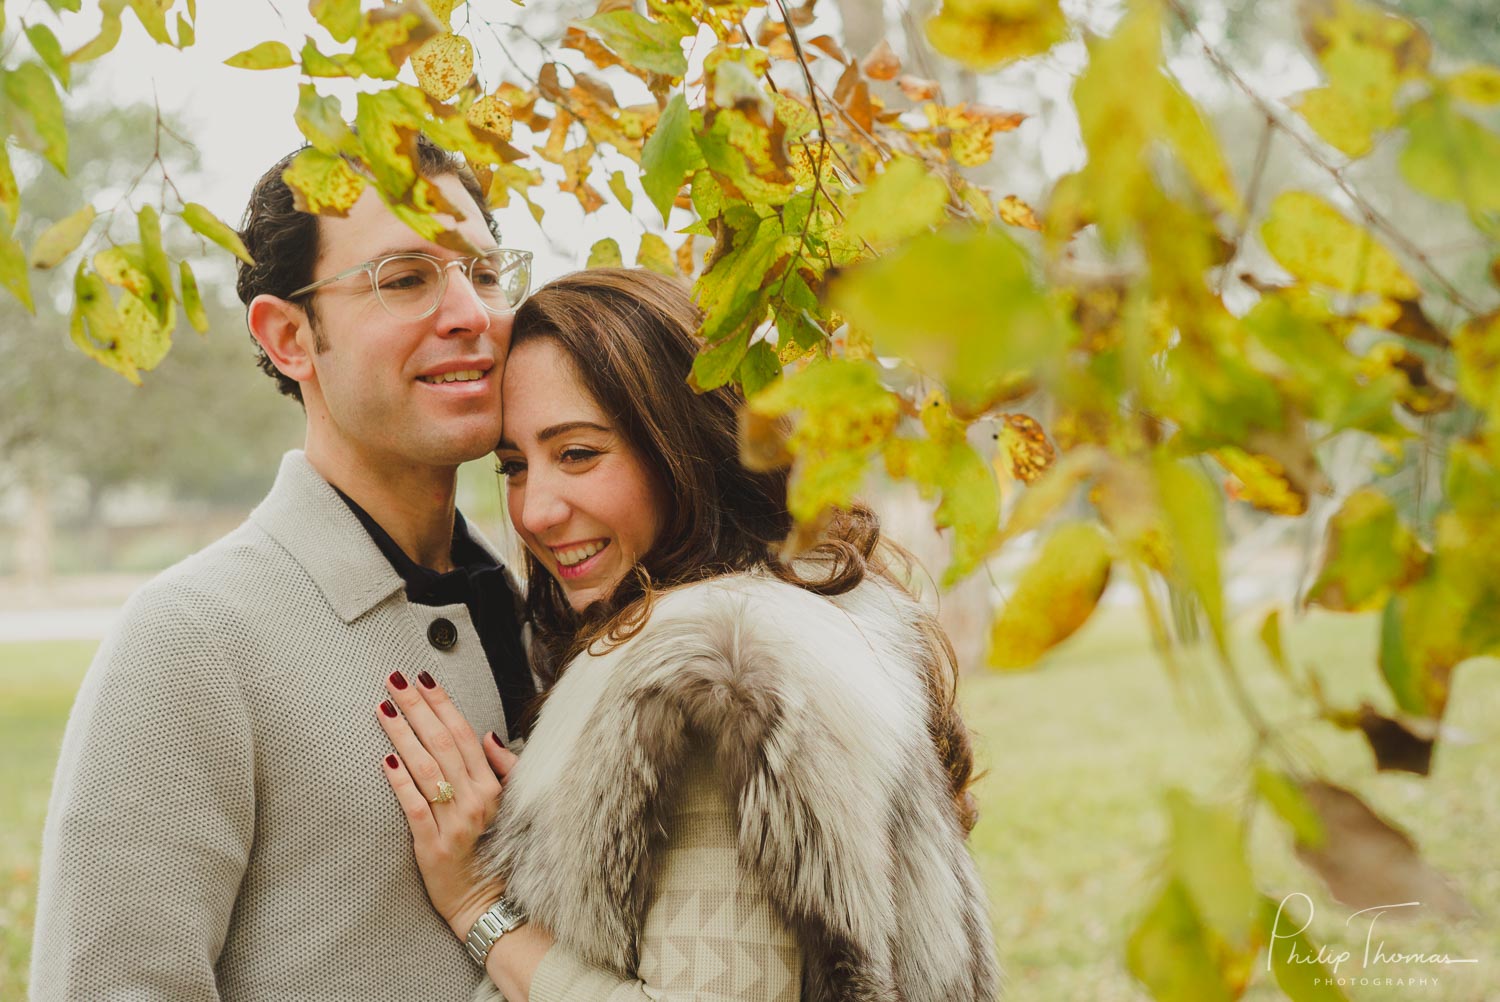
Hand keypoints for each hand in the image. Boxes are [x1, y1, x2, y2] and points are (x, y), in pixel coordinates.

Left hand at [378, 670, 518, 938]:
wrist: (482, 901)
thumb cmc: (491, 850)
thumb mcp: (507, 805)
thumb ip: (502, 768)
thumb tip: (487, 734)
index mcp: (492, 787)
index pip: (463, 734)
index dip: (442, 703)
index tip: (423, 678)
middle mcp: (475, 801)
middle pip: (441, 743)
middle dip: (417, 707)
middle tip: (395, 680)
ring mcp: (453, 823)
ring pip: (424, 768)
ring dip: (402, 734)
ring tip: (382, 708)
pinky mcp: (431, 845)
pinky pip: (413, 805)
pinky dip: (399, 781)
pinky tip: (385, 758)